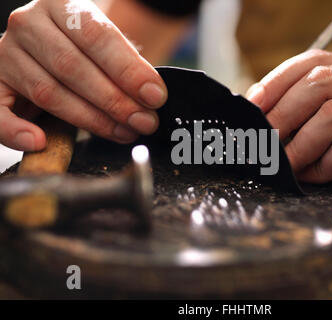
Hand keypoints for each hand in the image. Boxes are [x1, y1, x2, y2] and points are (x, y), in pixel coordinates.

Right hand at [0, 0, 166, 150]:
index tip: (155, 96)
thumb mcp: (107, 48)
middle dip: (114, 100)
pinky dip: (15, 130)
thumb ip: (126, 67)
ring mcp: (7, 53)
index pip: (97, 36)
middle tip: (143, 121)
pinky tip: (39, 141)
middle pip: (72, 66)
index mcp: (62, 5)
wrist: (53, 47)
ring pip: (48, 91)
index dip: (128, 70)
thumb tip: (152, 97)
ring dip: (90, 119)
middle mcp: (29, 24)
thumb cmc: (88, 51)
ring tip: (122, 132)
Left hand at [247, 49, 331, 250]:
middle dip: (282, 113)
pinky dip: (324, 166)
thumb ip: (315, 120)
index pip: (317, 60)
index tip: (252, 106)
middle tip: (263, 141)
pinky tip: (319, 177)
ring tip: (289, 166)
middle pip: (321, 81)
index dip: (277, 81)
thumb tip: (263, 119)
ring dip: (300, 145)